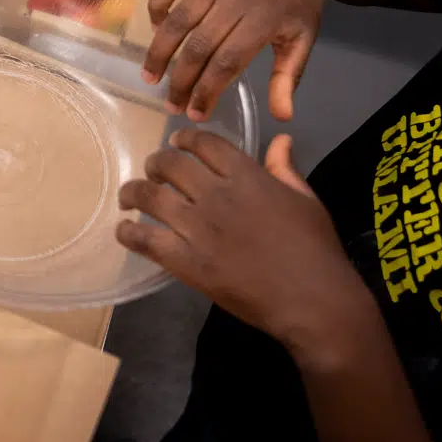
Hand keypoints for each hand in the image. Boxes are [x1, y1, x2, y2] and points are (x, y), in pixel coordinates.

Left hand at [117, 131, 375, 365]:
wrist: (315, 303)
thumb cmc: (316, 251)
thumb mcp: (307, 201)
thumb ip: (285, 169)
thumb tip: (280, 139)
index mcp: (248, 177)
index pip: (205, 143)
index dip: (184, 138)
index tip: (175, 142)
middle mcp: (217, 196)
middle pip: (170, 164)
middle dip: (155, 163)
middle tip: (152, 171)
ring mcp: (199, 228)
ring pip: (150, 196)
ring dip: (133, 192)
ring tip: (129, 197)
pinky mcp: (188, 262)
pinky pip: (145, 240)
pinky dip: (128, 233)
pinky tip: (125, 230)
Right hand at [142, 0, 341, 119]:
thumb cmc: (299, 2)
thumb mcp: (303, 40)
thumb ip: (288, 78)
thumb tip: (281, 117)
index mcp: (263, 22)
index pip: (226, 63)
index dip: (206, 91)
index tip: (195, 114)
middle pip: (198, 46)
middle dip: (180, 80)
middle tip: (170, 104)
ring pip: (178, 19)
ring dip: (159, 51)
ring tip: (150, 76)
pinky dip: (157, 6)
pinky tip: (155, 29)